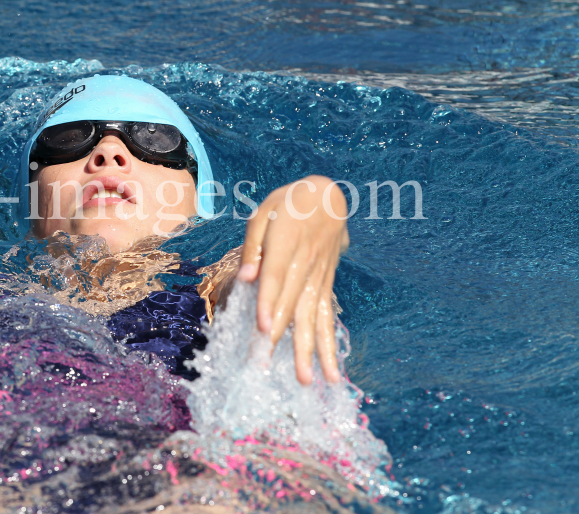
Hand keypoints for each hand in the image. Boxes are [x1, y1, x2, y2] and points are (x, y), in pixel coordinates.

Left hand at [235, 175, 349, 384]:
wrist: (327, 197)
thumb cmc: (287, 204)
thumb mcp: (264, 212)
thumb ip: (254, 245)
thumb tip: (247, 277)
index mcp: (287, 242)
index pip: (276, 276)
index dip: (269, 302)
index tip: (263, 329)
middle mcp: (305, 264)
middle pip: (291, 304)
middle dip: (278, 337)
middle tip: (263, 366)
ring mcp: (318, 278)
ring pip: (312, 318)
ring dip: (307, 351)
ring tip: (306, 381)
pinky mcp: (325, 287)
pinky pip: (327, 319)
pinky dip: (329, 347)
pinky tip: (331, 373)